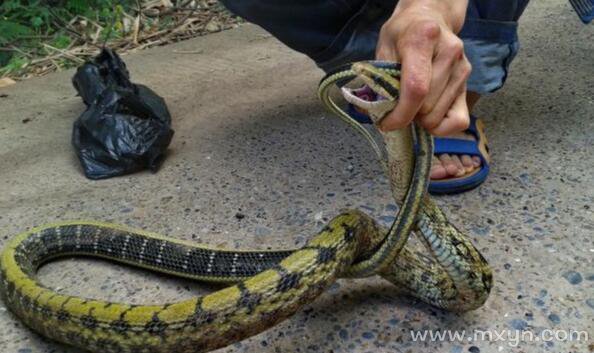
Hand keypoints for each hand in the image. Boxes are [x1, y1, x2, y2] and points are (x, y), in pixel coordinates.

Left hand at [375, 0, 470, 134]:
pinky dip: (441, 125)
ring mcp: (462, 68)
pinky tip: (429, 113)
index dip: (401, 114)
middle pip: (427, 108)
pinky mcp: (468, 82)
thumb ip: (379, 80)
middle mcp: (449, 52)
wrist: (429, 17)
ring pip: (439, 117)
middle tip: (399, 105)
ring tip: (414, 103)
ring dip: (422, 119)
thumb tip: (373, 113)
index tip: (386, 123)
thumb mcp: (383, 48)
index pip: (416, 88)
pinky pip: (459, 121)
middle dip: (408, 115)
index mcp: (423, 39)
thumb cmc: (402, 35)